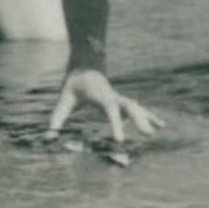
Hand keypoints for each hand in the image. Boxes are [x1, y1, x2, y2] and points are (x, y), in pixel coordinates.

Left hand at [48, 69, 163, 142]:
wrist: (85, 66)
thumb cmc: (74, 84)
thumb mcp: (63, 100)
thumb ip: (56, 118)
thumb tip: (48, 138)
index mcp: (101, 96)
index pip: (111, 111)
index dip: (117, 125)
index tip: (120, 141)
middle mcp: (114, 97)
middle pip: (130, 107)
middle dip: (140, 120)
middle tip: (148, 134)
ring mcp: (120, 98)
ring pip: (137, 108)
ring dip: (147, 118)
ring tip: (159, 130)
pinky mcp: (122, 102)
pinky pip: (138, 109)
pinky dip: (149, 116)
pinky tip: (160, 124)